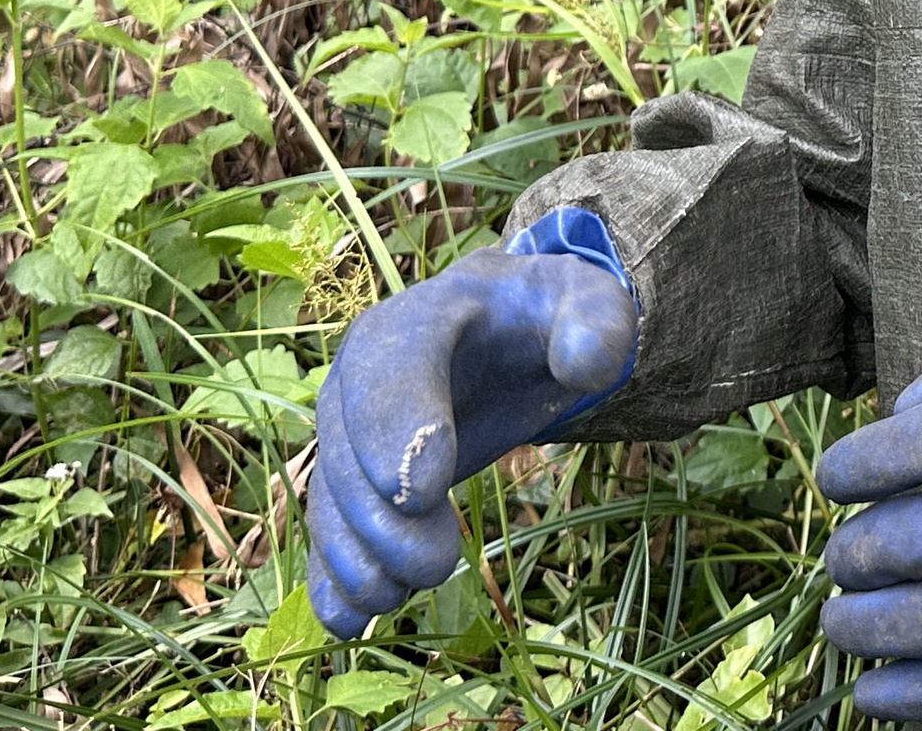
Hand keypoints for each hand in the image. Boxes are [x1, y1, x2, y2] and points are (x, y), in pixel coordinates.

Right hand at [303, 247, 636, 639]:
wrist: (507, 336)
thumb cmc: (543, 318)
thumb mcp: (582, 302)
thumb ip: (594, 321)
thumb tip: (588, 361)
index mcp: (418, 320)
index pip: (389, 366)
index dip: (397, 427)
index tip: (424, 492)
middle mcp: (363, 374)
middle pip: (348, 446)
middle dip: (380, 515)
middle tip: (434, 566)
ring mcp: (348, 429)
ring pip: (331, 496)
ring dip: (357, 555)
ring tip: (398, 597)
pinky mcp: (352, 478)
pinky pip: (327, 528)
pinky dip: (332, 575)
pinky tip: (351, 618)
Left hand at [819, 319, 921, 721]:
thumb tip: (896, 412)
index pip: (850, 470)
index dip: (846, 474)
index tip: (858, 480)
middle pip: (857, 552)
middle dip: (851, 549)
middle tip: (867, 547)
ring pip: (878, 629)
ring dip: (850, 623)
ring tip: (851, 615)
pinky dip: (894, 699)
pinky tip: (870, 693)